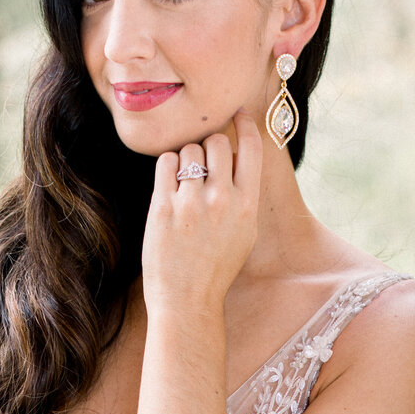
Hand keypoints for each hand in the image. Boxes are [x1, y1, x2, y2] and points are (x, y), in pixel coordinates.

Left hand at [140, 111, 262, 318]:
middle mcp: (222, 200)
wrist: (187, 300)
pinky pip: (165, 163)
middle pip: (216, 141)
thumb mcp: (244, 234)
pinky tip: (169, 186)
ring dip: (185, 159)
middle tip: (202, 164)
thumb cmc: (216, 268)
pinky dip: (167, 167)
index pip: (251, 149)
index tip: (237, 113)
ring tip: (184, 184)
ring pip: (189, 149)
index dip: (244, 125)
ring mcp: (191, 203)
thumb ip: (243, 195)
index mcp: (247, 206)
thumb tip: (237, 157)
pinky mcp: (163, 207)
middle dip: (209, 146)